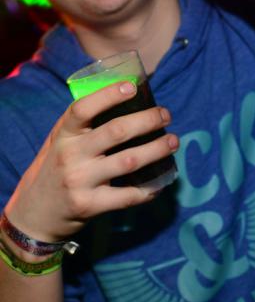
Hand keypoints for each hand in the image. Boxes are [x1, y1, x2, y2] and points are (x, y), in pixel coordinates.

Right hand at [3, 81, 178, 249]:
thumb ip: (85, 124)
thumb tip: (127, 98)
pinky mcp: (90, 205)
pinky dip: (149, 189)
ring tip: (173, 141)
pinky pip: (128, 196)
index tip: (132, 87)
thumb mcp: (61, 142)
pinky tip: (161, 182)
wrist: (34, 214)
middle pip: (116, 132)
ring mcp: (80, 181)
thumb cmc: (57, 168)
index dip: (108, 95)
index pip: (82, 109)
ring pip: (129, 161)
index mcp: (64, 135)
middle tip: (166, 115)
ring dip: (157, 149)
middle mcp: (71, 155)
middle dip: (147, 120)